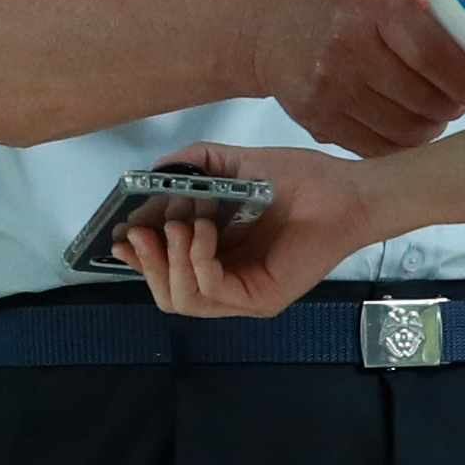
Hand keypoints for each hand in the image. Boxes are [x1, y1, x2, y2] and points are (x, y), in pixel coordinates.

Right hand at [117, 142, 384, 317]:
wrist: (345, 190)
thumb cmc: (297, 180)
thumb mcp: (237, 166)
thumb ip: (197, 164)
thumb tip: (156, 171)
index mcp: (217, 259)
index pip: (166, 277)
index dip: (139, 263)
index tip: (119, 237)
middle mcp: (228, 284)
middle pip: (168, 296)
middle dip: (147, 265)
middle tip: (140, 232)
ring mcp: (244, 296)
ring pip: (183, 300)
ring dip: (171, 261)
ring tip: (180, 226)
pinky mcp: (262, 299)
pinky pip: (212, 291)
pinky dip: (197, 260)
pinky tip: (202, 231)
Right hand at [255, 0, 464, 154]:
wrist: (261, 23)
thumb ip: (429, 8)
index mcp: (373, 4)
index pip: (439, 58)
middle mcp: (349, 48)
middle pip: (429, 100)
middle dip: (455, 103)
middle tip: (459, 94)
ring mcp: (331, 89)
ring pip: (410, 130)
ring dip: (432, 123)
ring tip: (431, 106)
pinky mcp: (318, 120)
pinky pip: (380, 148)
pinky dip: (402, 140)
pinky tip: (403, 119)